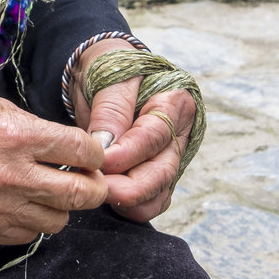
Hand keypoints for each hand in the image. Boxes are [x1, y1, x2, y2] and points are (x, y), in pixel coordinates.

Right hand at [0, 88, 107, 246]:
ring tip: (48, 189)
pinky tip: (22, 202)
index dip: (94, 151)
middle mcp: (12, 176)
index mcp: (16, 136)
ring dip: (62, 204)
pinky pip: (30, 234)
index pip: (83, 151)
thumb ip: (34, 127)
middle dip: (94, 185)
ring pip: (60, 220)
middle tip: (88, 177)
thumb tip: (69, 144)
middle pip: (83, 194)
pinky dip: (34, 220)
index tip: (90, 151)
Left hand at [67, 40, 196, 223]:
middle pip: (163, 170)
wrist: (104, 74)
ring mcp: (170, 157)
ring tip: (99, 193)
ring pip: (160, 191)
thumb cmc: (108, 70)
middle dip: (131, 187)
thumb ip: (110, 110)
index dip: (130, 152)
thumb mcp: (107, 78)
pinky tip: (109, 201)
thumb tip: (106, 145)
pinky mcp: (157, 175)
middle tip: (99, 188)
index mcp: (174, 102)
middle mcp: (179, 134)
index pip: (156, 134)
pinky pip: (152, 201)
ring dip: (131, 201)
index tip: (103, 160)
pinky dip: (132, 208)